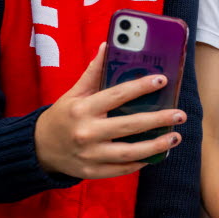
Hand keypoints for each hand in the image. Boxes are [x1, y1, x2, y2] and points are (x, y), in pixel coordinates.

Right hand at [34, 44, 184, 177]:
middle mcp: (86, 132)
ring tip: (176, 137)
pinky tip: (157, 154)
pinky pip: (122, 168)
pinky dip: (140, 162)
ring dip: (156, 146)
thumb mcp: (74, 93)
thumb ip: (94, 73)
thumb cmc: (62, 116)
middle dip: (158, 119)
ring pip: (129, 152)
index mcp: (82, 108)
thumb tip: (108, 45)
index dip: (141, 87)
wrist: (38, 148)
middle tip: (180, 114)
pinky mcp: (92, 172)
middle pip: (129, 126)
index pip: (117, 95)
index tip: (162, 80)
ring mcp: (89, 155)